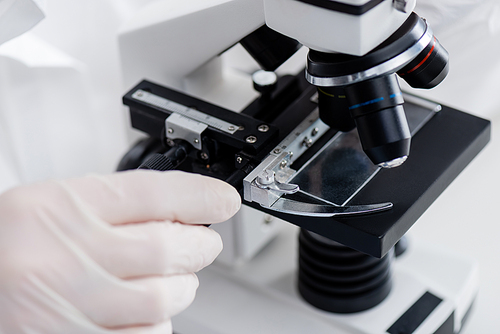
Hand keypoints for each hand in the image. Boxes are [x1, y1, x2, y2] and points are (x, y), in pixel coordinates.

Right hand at [0, 170, 240, 332]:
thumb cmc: (17, 247)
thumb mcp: (59, 208)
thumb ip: (117, 209)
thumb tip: (186, 212)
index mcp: (57, 210)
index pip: (148, 194)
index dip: (198, 196)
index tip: (223, 201)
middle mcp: (60, 258)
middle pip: (164, 248)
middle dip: (199, 246)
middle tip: (202, 244)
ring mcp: (65, 308)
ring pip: (161, 299)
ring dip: (181, 288)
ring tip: (171, 281)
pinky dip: (156, 324)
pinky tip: (145, 311)